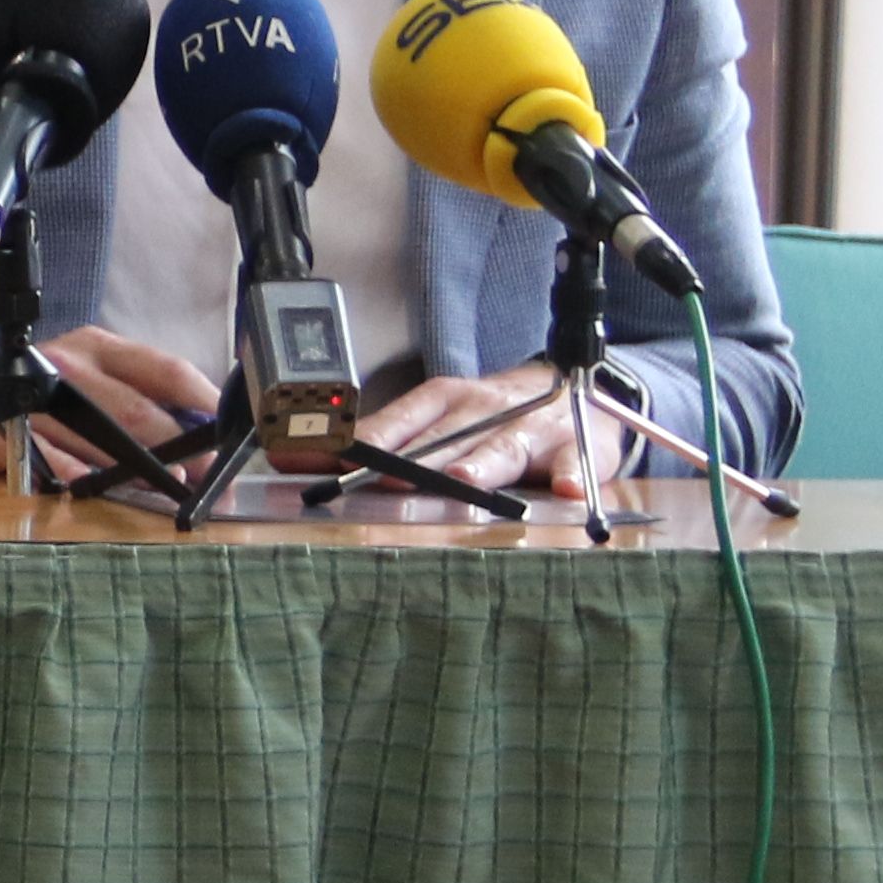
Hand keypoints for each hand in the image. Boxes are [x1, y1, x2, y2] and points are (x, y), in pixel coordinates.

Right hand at [0, 325, 223, 483]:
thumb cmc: (31, 391)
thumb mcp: (85, 379)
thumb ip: (133, 398)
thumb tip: (195, 435)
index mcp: (99, 348)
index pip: (164, 369)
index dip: (201, 401)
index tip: (227, 432)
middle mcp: (71, 364)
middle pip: (135, 407)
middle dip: (178, 446)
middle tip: (206, 478)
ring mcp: (38, 397)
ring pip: (98, 433)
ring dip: (137, 467)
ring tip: (169, 487)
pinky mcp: (8, 428)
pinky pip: (50, 457)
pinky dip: (76, 476)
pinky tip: (94, 489)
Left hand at [354, 362, 608, 501]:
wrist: (571, 392)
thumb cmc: (491, 418)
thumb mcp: (439, 418)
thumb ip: (385, 441)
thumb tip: (305, 460)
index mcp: (446, 400)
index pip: (403, 419)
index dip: (372, 441)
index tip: (342, 461)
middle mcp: (486, 409)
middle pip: (448, 438)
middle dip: (419, 461)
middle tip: (392, 479)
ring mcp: (532, 428)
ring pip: (504, 447)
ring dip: (483, 463)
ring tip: (466, 480)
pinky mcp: (576, 449)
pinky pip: (575, 463)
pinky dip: (572, 476)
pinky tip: (569, 490)